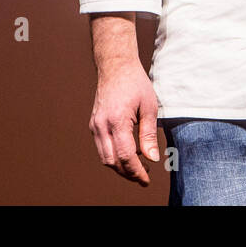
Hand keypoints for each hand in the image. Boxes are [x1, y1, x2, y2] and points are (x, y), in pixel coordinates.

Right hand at [89, 53, 160, 185]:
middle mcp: (102, 125)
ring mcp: (95, 125)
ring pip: (105, 157)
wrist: (116, 66)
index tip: (146, 180)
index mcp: (117, 120)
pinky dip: (114, 155)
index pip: (125, 156)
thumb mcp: (149, 107)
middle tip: (144, 176)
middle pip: (112, 162)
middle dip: (128, 173)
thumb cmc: (135, 83)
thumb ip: (149, 135)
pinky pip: (102, 147)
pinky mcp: (94, 124)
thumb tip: (151, 158)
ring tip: (138, 166)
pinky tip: (129, 152)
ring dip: (120, 166)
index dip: (136, 171)